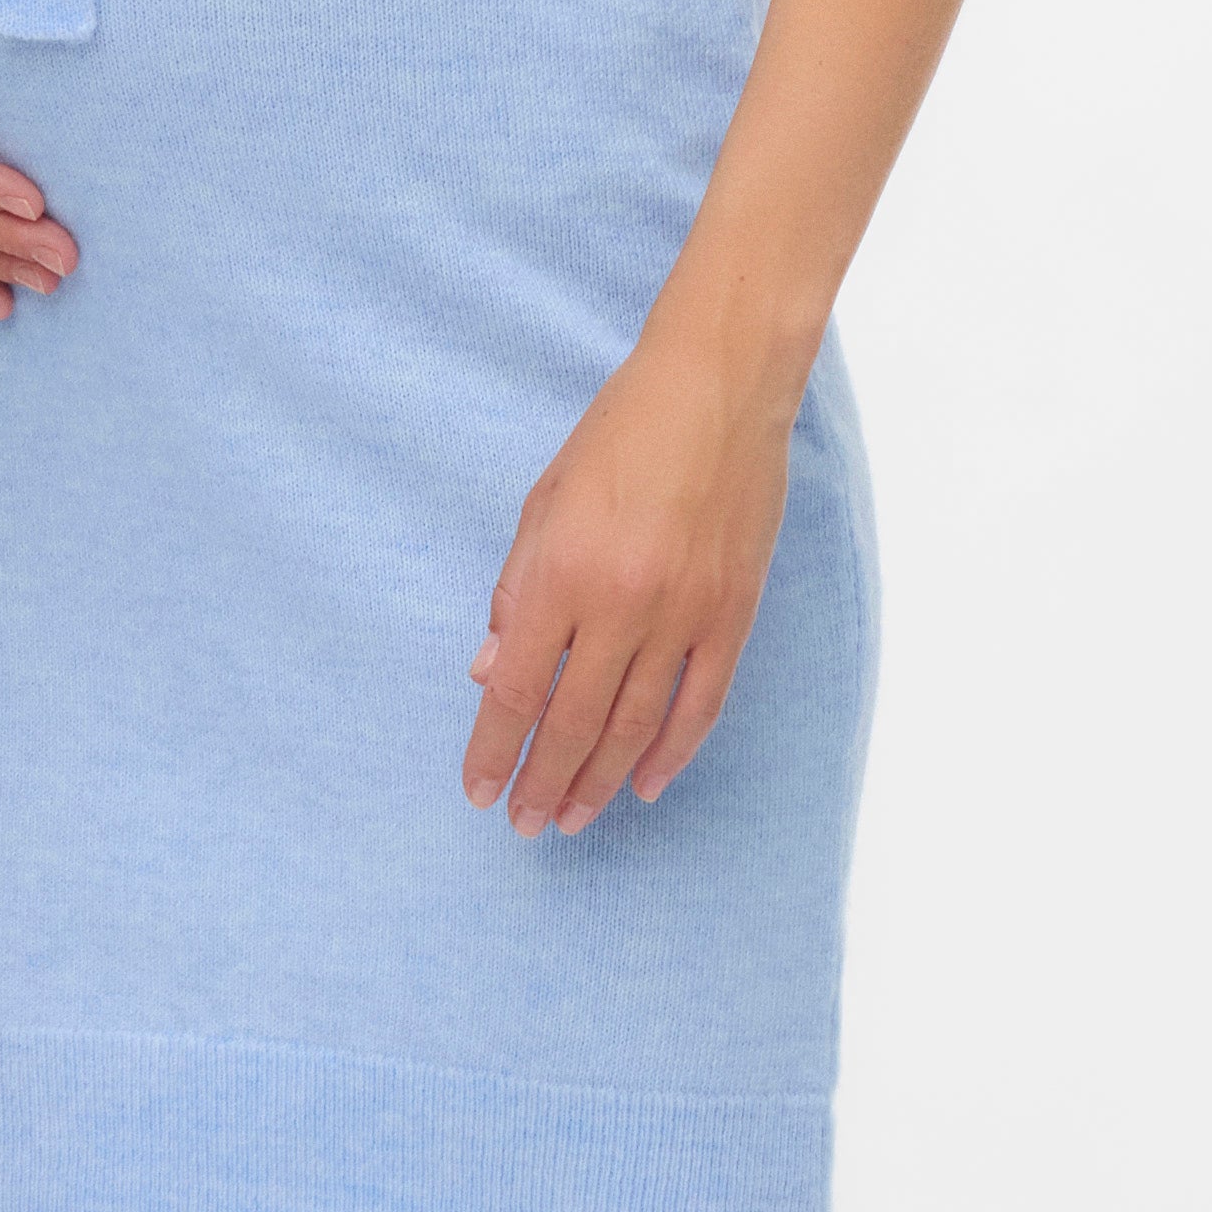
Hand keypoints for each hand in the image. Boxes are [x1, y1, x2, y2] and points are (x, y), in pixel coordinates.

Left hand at [463, 337, 791, 834]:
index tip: (479, 790)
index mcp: (563, 571)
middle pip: (574, 720)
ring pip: (637, 725)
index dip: (494, 748)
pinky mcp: (733, 612)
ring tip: (574, 817)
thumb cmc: (621, 434)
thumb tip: (490, 672)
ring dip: (601, 780)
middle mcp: (622, 602)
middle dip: (544, 781)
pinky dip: (673, 751)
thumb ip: (516, 591)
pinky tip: (648, 784)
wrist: (720, 387)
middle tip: (524, 824)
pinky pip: (701, 703)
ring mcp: (684, 612)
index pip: (516, 688)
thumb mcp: (544, 502)